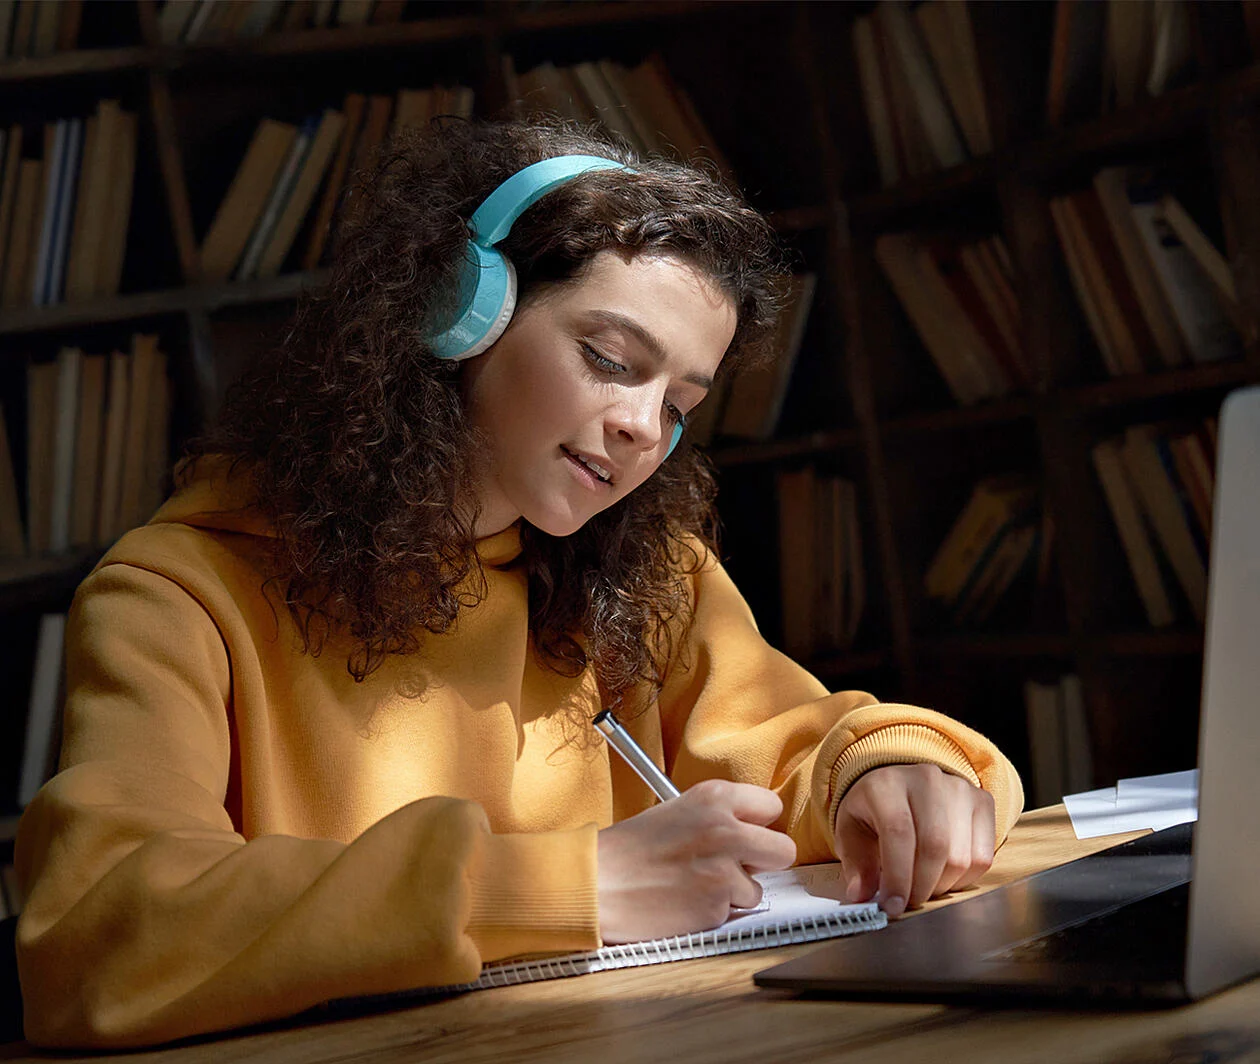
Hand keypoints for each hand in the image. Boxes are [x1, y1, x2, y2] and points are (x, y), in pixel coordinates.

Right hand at [597, 779, 796, 943]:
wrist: (598, 884)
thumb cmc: (630, 849)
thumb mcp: (676, 811)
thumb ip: (718, 816)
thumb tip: (753, 831)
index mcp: (714, 797)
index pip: (771, 806)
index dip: (758, 823)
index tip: (746, 832)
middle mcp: (725, 829)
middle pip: (784, 849)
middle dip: (764, 861)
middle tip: (739, 864)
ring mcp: (724, 870)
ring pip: (758, 888)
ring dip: (734, 891)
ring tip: (696, 884)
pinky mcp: (717, 906)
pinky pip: (733, 911)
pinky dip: (714, 910)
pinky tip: (686, 901)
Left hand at [833, 763, 994, 918]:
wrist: (902, 785)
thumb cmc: (875, 811)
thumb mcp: (852, 832)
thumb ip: (856, 865)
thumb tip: (860, 896)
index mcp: (886, 784)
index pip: (899, 832)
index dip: (897, 876)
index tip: (893, 906)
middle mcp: (926, 780)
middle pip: (934, 847)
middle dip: (921, 887)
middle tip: (908, 902)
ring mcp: (959, 789)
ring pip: (960, 857)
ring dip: (941, 886)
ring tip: (922, 887)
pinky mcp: (982, 801)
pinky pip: (982, 857)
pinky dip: (963, 880)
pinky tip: (943, 876)